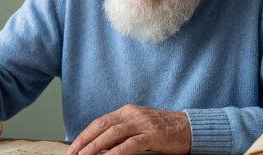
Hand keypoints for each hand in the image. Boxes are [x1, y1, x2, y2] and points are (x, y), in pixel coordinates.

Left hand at [67, 104, 190, 154]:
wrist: (188, 128)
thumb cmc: (162, 130)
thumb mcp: (138, 125)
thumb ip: (121, 131)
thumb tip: (100, 144)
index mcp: (126, 111)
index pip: (100, 122)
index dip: (85, 134)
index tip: (74, 147)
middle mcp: (132, 115)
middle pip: (103, 126)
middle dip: (86, 140)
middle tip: (74, 154)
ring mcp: (143, 124)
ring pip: (113, 134)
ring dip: (96, 146)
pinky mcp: (154, 135)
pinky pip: (132, 143)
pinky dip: (118, 151)